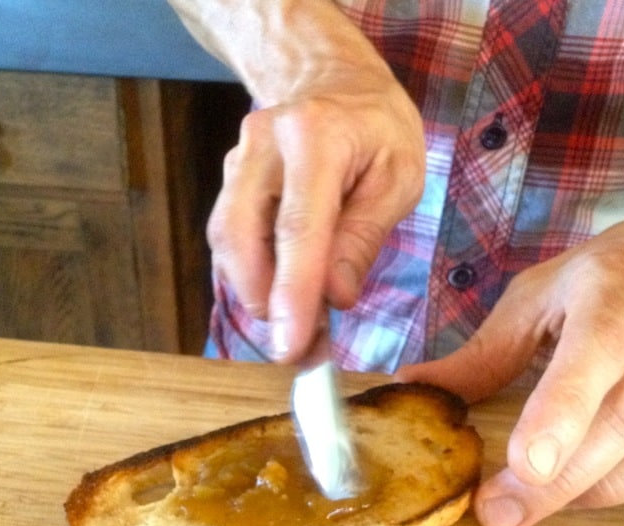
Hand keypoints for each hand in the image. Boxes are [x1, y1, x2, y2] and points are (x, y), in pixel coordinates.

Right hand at [207, 62, 424, 362]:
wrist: (330, 81)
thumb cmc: (375, 130)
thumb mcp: (398, 177)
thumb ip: (364, 236)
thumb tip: (335, 297)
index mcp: (315, 137)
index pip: (297, 228)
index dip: (293, 293)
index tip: (291, 346)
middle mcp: (262, 146)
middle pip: (243, 238)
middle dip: (266, 302)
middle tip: (298, 346)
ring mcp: (236, 163)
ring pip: (227, 244)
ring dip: (256, 295)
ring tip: (296, 324)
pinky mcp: (226, 183)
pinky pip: (227, 242)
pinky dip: (250, 278)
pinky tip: (280, 295)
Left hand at [400, 200, 623, 525]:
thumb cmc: (613, 280)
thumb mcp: (541, 295)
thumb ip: (484, 351)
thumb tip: (416, 391)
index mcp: (615, 288)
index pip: (597, 349)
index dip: (562, 412)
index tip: (524, 466)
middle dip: (563, 480)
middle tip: (504, 515)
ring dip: (612, 489)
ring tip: (557, 497)